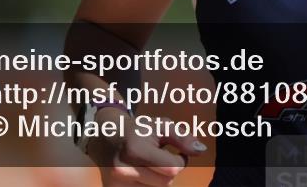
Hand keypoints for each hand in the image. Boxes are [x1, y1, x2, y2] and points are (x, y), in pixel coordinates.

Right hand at [89, 109, 206, 185]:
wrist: (105, 137)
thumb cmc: (138, 130)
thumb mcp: (161, 126)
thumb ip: (182, 138)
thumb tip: (201, 150)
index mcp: (136, 150)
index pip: (173, 169)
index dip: (181, 161)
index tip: (178, 153)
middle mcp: (124, 170)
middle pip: (166, 183)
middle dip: (170, 172)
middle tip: (163, 159)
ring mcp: (117, 184)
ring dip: (158, 180)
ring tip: (151, 166)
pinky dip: (147, 185)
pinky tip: (143, 174)